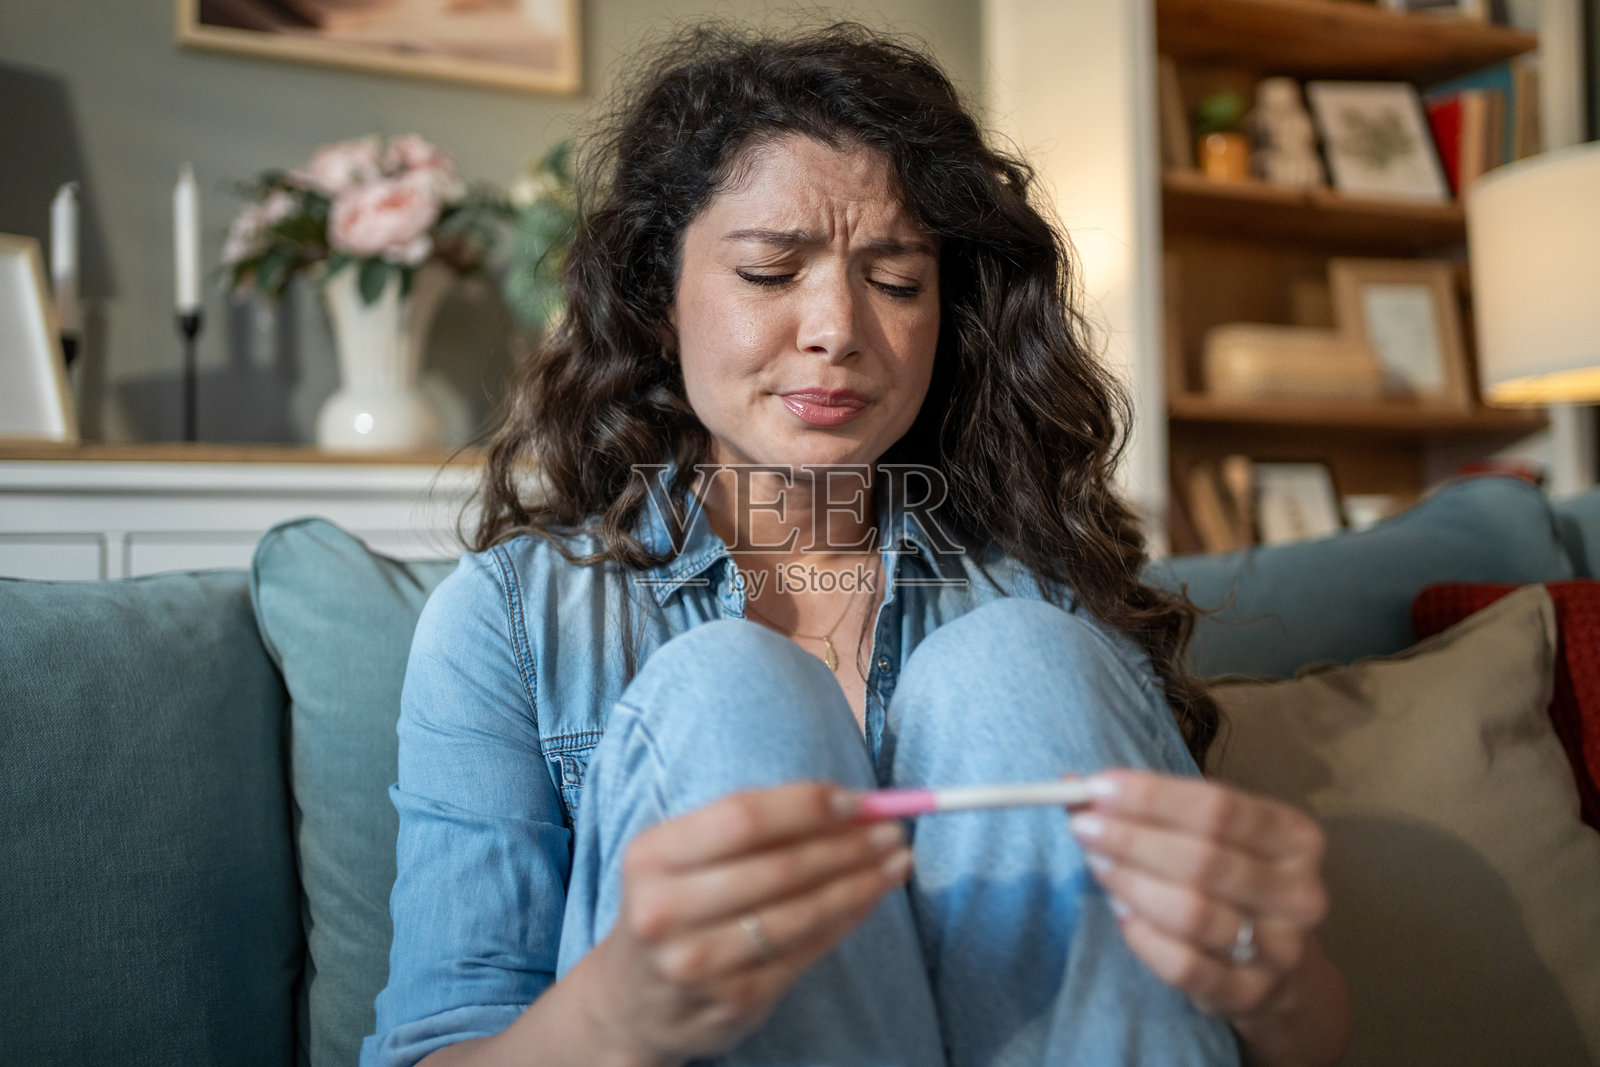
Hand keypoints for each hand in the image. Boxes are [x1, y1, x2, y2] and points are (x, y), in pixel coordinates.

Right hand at [586, 782, 913, 1066]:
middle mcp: (665, 911)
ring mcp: (698, 963)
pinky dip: (846, 920)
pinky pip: (806, 952)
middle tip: (893, 830)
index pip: (742, 817)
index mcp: (651, 856)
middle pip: (778, 867)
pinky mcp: (733, 1000)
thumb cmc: (675, 904)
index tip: (857, 801)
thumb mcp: (681, 855)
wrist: (633, 1000)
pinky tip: (869, 898)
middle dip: (847, 845)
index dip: (806, 806)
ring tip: (896, 862)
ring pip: (800, 914)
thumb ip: (751, 825)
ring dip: (860, 883)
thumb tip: (848, 802)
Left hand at [1067, 769, 1330, 1023]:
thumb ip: (1149, 807)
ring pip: (1192, 912)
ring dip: (1132, 884)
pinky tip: (1122, 914)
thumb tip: (1074, 785)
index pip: (1219, 807)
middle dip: (1132, 839)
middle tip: (1084, 828)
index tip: (1096, 788)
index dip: (1151, 797)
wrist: (1277, 963)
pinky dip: (1144, 937)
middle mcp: (1298, 893)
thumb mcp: (1210, 834)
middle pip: (1203, 859)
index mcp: (1296, 837)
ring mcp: (1279, 949)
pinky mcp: (1251, 994)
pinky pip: (1185, 966)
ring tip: (1098, 865)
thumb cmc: (1232, 879)